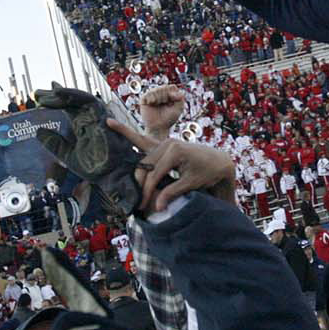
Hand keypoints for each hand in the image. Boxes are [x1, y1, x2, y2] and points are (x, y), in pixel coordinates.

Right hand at [106, 120, 236, 210]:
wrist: (217, 161)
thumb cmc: (207, 172)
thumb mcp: (191, 183)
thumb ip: (173, 193)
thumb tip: (156, 207)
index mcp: (175, 150)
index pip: (154, 174)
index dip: (147, 191)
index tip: (142, 205)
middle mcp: (167, 142)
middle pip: (145, 166)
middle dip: (140, 185)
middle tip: (137, 203)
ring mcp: (164, 141)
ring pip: (142, 159)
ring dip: (136, 174)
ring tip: (128, 187)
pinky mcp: (162, 143)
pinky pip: (141, 140)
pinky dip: (126, 134)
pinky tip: (110, 123)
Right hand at [137, 85, 185, 142]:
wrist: (158, 128)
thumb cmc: (168, 119)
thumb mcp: (178, 108)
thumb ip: (180, 98)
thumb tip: (174, 88)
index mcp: (168, 95)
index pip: (171, 87)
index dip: (173, 93)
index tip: (173, 102)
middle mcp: (159, 94)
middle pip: (164, 87)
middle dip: (166, 96)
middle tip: (165, 104)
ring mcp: (151, 96)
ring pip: (156, 90)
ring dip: (159, 97)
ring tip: (158, 104)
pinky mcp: (144, 100)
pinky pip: (148, 93)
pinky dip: (151, 98)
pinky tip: (152, 103)